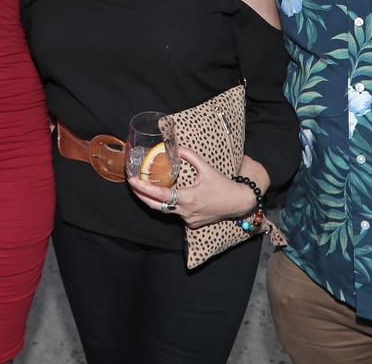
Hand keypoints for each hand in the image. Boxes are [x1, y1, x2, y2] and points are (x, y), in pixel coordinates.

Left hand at [127, 146, 256, 228]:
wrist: (239, 203)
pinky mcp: (192, 224)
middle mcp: (185, 211)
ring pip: (166, 211)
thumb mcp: (206, 168)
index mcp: (188, 198)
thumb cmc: (223, 185)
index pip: (159, 195)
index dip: (143, 188)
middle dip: (141, 196)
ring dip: (154, 201)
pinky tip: (170, 196)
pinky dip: (171, 205)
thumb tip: (174, 147)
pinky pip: (177, 214)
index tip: (132, 181)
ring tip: (145, 188)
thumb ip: (189, 156)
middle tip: (133, 185)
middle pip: (156, 206)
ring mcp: (188, 220)